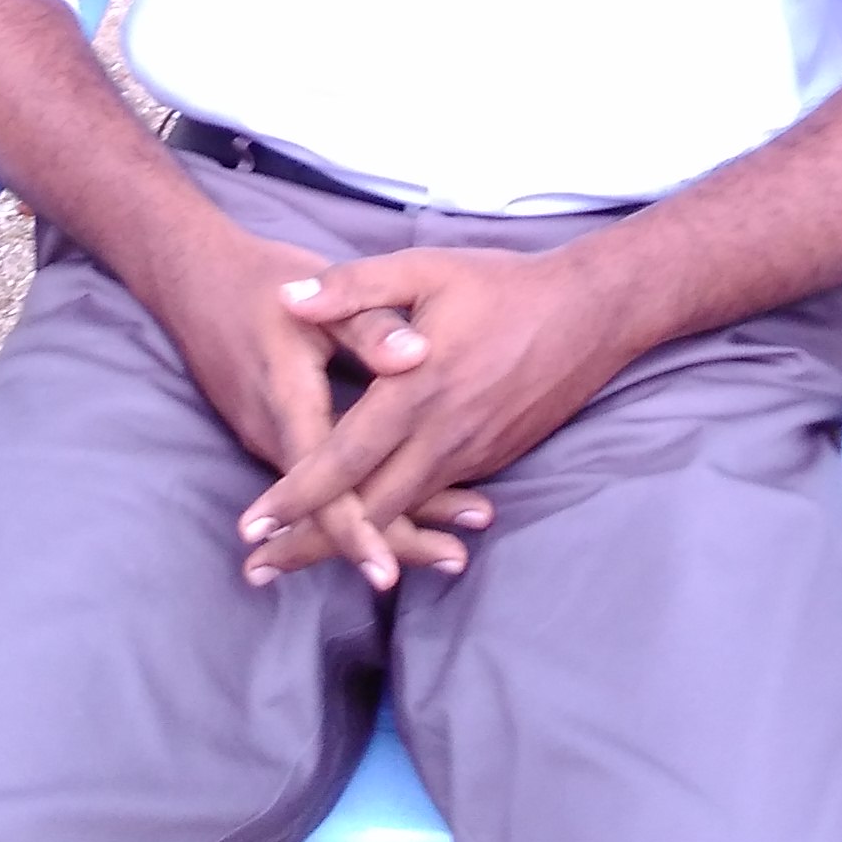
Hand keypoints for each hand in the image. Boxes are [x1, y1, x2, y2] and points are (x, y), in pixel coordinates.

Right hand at [145, 217, 490, 589]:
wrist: (193, 281)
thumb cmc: (259, 283)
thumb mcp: (314, 293)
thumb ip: (368, 325)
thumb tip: (420, 357)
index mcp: (287, 404)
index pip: (321, 487)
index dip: (355, 532)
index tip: (388, 572)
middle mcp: (275, 436)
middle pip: (331, 512)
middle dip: (393, 540)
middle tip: (457, 558)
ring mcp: (273, 441)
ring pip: (329, 503)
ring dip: (388, 523)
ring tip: (452, 547)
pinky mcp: (277, 436)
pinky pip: (323, 485)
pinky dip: (368, 500)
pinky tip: (415, 509)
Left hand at [236, 245, 634, 582]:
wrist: (591, 313)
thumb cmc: (503, 286)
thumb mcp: (424, 269)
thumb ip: (353, 287)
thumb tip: (287, 298)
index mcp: (414, 393)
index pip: (341, 460)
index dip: (293, 497)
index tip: (250, 528)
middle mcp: (441, 438)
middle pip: (366, 511)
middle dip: (309, 545)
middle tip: (256, 571)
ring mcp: (470, 456)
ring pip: (401, 515)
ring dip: (351, 543)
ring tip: (301, 561)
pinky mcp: (491, 460)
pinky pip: (434, 501)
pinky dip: (398, 525)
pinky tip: (373, 535)